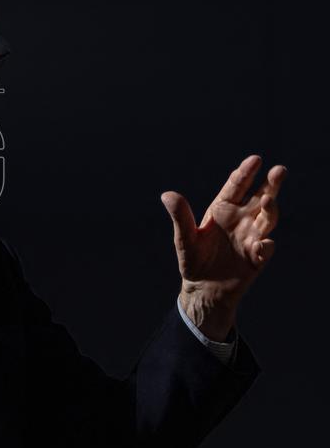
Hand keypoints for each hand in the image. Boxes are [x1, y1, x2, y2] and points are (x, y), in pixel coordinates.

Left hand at [161, 155, 286, 340]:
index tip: (255, 159)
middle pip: (260, 198)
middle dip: (271, 185)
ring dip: (271, 210)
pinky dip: (266, 246)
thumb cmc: (193, 259)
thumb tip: (167, 195)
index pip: (236, 187)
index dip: (246, 173)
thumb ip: (180, 217)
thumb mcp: (184, 238)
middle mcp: (241, 220)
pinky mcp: (257, 257)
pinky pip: (265, 249)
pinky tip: (263, 244)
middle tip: (280, 170)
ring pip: (267, 219)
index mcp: (222, 210)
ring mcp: (251, 237)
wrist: (204, 288)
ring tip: (269, 201)